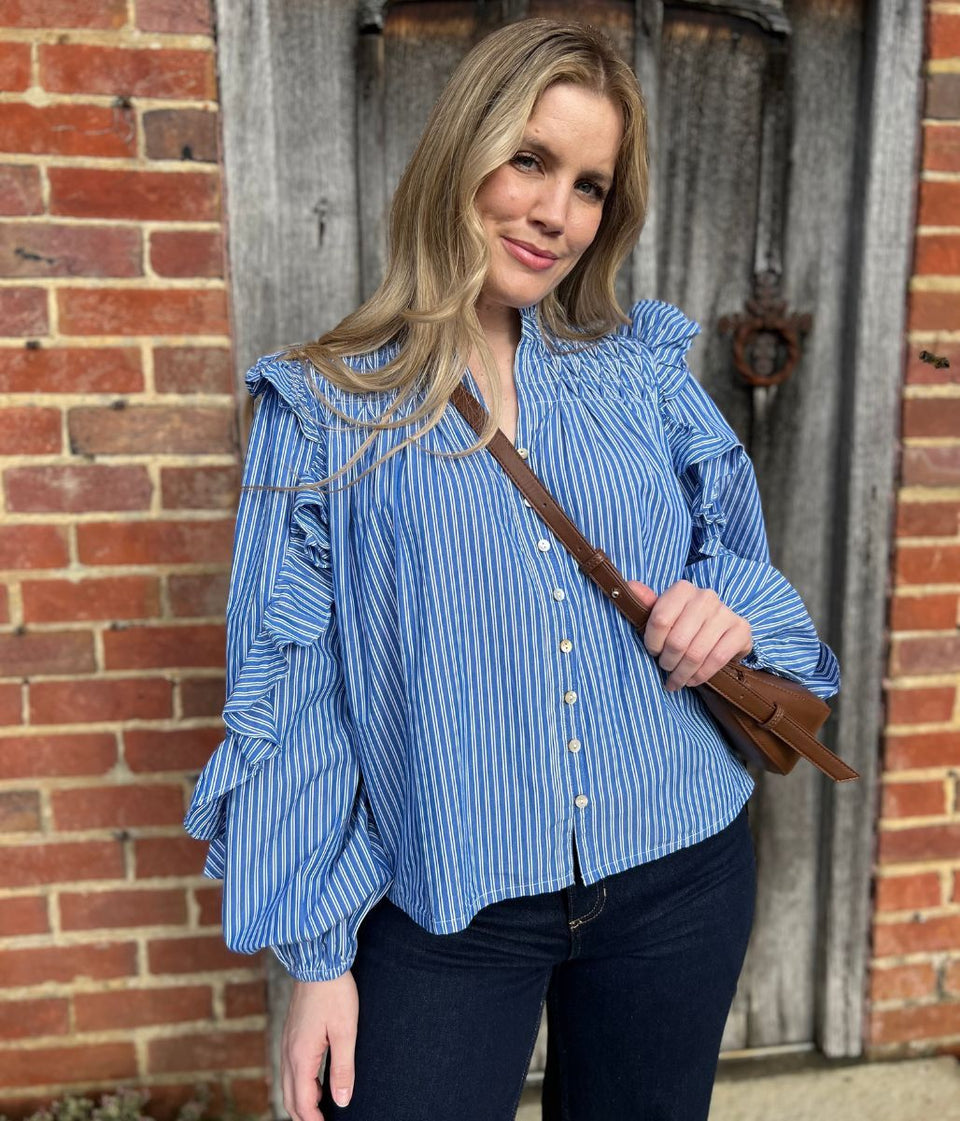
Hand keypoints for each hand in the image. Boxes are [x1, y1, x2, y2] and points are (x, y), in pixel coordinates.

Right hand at [281, 970, 357, 1119]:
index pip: (303, 1103)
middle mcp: (288, 1052)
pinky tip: (315, 1081)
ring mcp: (287, 1042)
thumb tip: (341, 1102)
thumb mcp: (345, 1031)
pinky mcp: (291, 1033)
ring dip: (301, 1100)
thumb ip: (342, 1068)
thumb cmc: (334, 993)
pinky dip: (299, 1083)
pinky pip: (290, 1068)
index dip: (315, 1120)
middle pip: (290, 1098)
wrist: (317, 960)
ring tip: (321, 1108)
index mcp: (301, 1056)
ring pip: (288, 1083)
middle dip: (304, 1115)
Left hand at [627, 579, 752, 690]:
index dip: (653, 642)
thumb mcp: (662, 612)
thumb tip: (630, 586)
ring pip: (696, 653)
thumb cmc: (683, 622)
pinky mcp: (741, 629)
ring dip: (682, 673)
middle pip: (677, 641)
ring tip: (676, 680)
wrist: (721, 629)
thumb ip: (646, 603)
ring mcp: (725, 612)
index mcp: (682, 589)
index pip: (660, 620)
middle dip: (667, 662)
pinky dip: (701, 675)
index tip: (653, 651)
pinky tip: (693, 680)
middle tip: (665, 668)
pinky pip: (717, 659)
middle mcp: (706, 597)